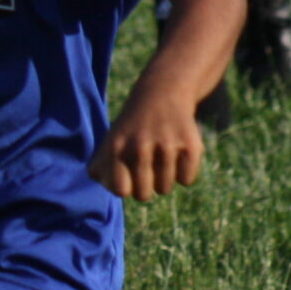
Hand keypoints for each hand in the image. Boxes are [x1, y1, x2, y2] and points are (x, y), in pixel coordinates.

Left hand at [88, 85, 204, 198]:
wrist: (162, 93)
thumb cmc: (132, 128)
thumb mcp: (110, 141)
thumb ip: (100, 170)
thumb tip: (111, 188)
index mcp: (116, 147)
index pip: (121, 190)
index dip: (126, 188)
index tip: (128, 178)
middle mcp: (140, 146)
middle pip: (143, 195)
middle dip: (144, 189)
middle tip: (146, 171)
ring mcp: (167, 145)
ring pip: (164, 189)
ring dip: (163, 181)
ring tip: (160, 159)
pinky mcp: (190, 146)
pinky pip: (186, 180)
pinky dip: (183, 174)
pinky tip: (177, 156)